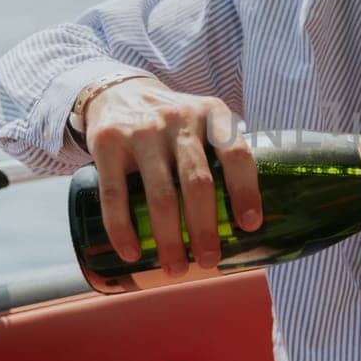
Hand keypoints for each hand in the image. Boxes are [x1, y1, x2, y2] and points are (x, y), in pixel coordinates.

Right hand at [83, 79, 261, 274]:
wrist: (118, 92)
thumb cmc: (174, 123)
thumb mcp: (204, 121)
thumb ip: (224, 155)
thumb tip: (253, 221)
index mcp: (212, 114)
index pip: (236, 154)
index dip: (246, 191)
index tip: (250, 226)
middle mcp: (178, 119)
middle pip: (197, 182)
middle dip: (205, 228)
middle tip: (210, 261)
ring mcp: (141, 130)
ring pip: (160, 194)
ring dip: (169, 238)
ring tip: (176, 268)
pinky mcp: (106, 142)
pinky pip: (114, 193)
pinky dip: (122, 228)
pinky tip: (132, 254)